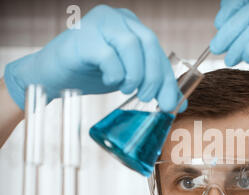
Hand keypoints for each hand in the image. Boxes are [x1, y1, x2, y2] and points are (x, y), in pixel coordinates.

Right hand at [3, 5, 183, 112]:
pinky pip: (108, 55)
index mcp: (130, 25)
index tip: (169, 104)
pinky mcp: (83, 37)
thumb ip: (152, 85)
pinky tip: (111, 81)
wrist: (52, 76)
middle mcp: (116, 18)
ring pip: (131, 44)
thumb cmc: (92, 74)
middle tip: (147, 97)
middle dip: (153, 75)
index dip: (166, 78)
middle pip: (148, 42)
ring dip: (135, 74)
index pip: (156, 49)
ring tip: (126, 89)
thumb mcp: (128, 78)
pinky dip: (115, 73)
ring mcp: (98, 23)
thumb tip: (178, 104)